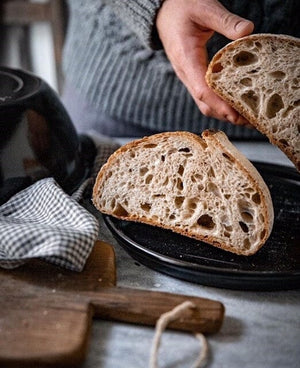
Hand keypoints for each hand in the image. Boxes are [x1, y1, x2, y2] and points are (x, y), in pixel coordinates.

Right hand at [156, 0, 253, 124]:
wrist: (164, 12)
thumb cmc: (181, 7)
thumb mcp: (203, 8)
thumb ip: (224, 20)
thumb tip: (247, 31)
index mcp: (186, 58)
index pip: (202, 90)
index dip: (219, 104)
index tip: (236, 115)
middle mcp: (185, 73)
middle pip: (204, 103)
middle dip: (226, 114)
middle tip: (250, 120)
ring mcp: (188, 76)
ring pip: (205, 102)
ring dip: (224, 112)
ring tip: (247, 116)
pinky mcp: (193, 76)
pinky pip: (205, 95)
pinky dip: (220, 103)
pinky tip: (236, 103)